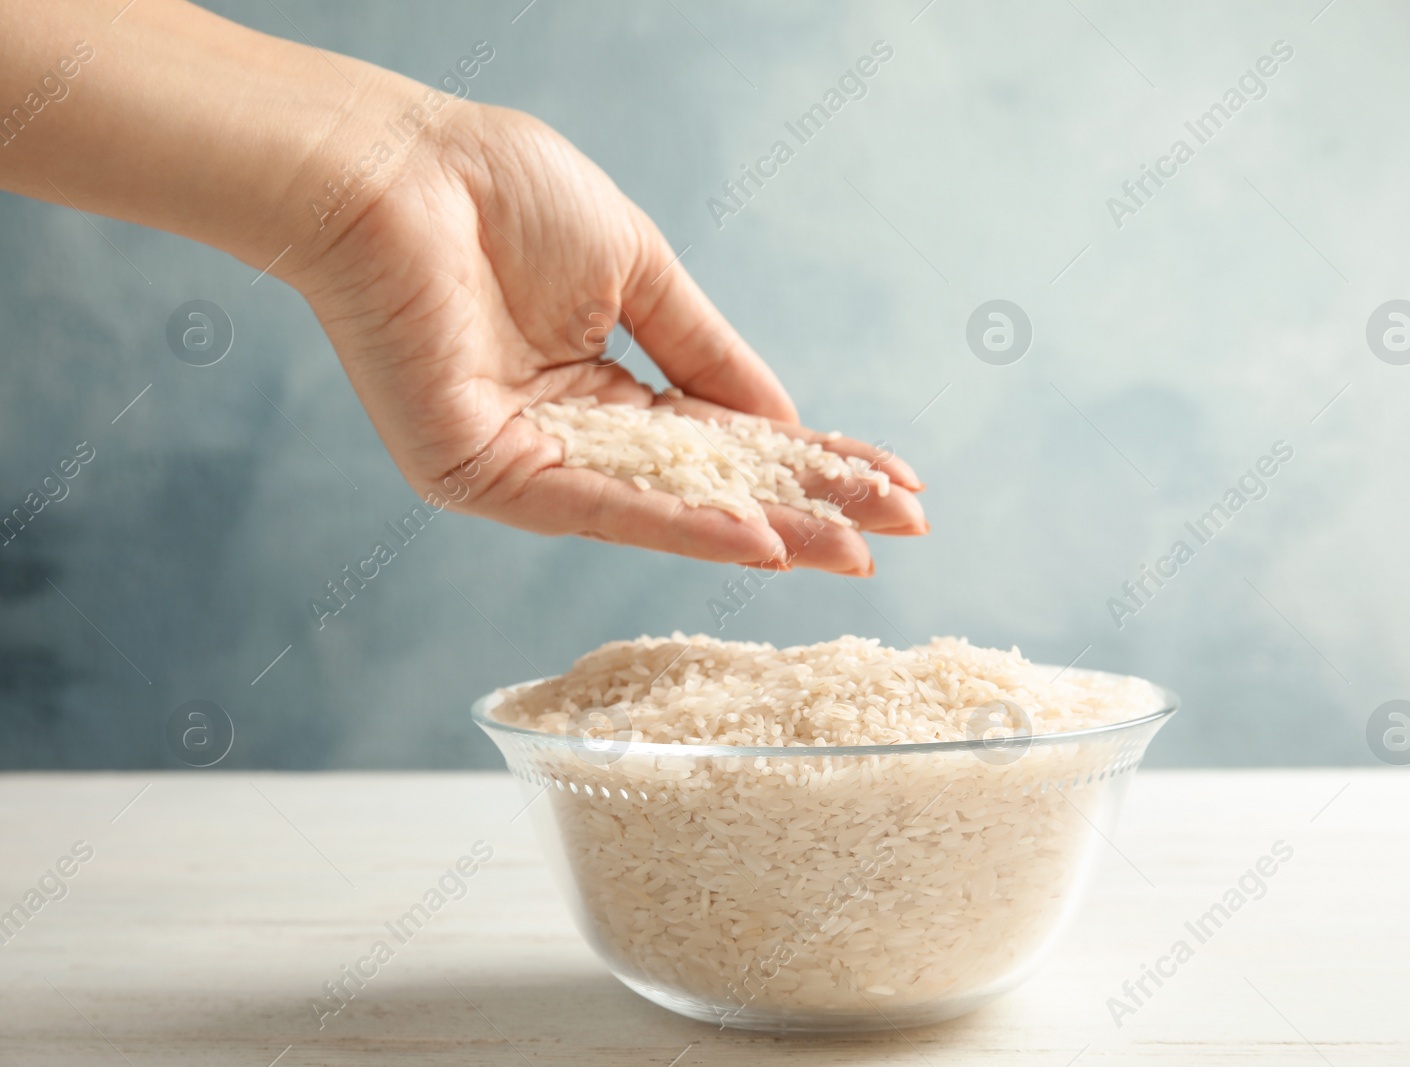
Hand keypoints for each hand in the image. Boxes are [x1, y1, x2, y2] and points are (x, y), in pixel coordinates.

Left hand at [293, 103, 927, 575]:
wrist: (391, 169)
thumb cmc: (500, 196)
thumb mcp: (640, 271)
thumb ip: (709, 353)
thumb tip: (788, 422)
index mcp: (607, 388)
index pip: (731, 439)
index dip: (813, 461)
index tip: (894, 485)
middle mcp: (575, 440)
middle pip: (711, 485)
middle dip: (809, 507)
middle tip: (897, 533)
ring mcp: (530, 465)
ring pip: (666, 508)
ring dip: (763, 529)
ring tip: (847, 548)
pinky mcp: (486, 476)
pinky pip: (599, 507)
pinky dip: (681, 525)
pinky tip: (756, 539)